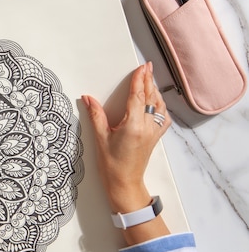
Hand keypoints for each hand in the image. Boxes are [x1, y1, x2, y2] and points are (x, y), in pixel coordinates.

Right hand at [81, 62, 170, 212]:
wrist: (124, 183)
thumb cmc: (111, 165)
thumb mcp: (100, 138)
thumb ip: (96, 115)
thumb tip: (88, 98)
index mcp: (133, 126)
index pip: (138, 96)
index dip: (139, 80)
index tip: (141, 67)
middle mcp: (147, 127)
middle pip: (150, 97)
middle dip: (149, 81)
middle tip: (148, 67)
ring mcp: (153, 132)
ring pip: (159, 106)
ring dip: (154, 91)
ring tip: (150, 80)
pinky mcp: (155, 137)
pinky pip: (163, 117)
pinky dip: (160, 106)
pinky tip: (156, 102)